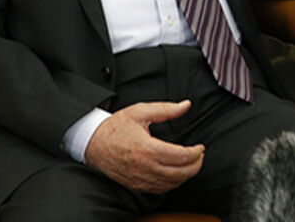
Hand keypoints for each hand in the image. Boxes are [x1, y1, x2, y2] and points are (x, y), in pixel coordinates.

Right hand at [84, 100, 204, 193]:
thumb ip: (166, 109)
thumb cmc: (116, 127)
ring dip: (186, 175)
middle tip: (199, 155)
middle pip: (179, 172)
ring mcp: (139, 178)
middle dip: (195, 165)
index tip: (201, 147)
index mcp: (147, 147)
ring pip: (171, 183)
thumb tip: (186, 104)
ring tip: (191, 163)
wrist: (93, 143)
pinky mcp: (136, 184)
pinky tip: (176, 174)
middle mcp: (144, 166)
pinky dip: (172, 184)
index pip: (180, 156)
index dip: (195, 153)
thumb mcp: (140, 111)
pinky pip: (159, 189)